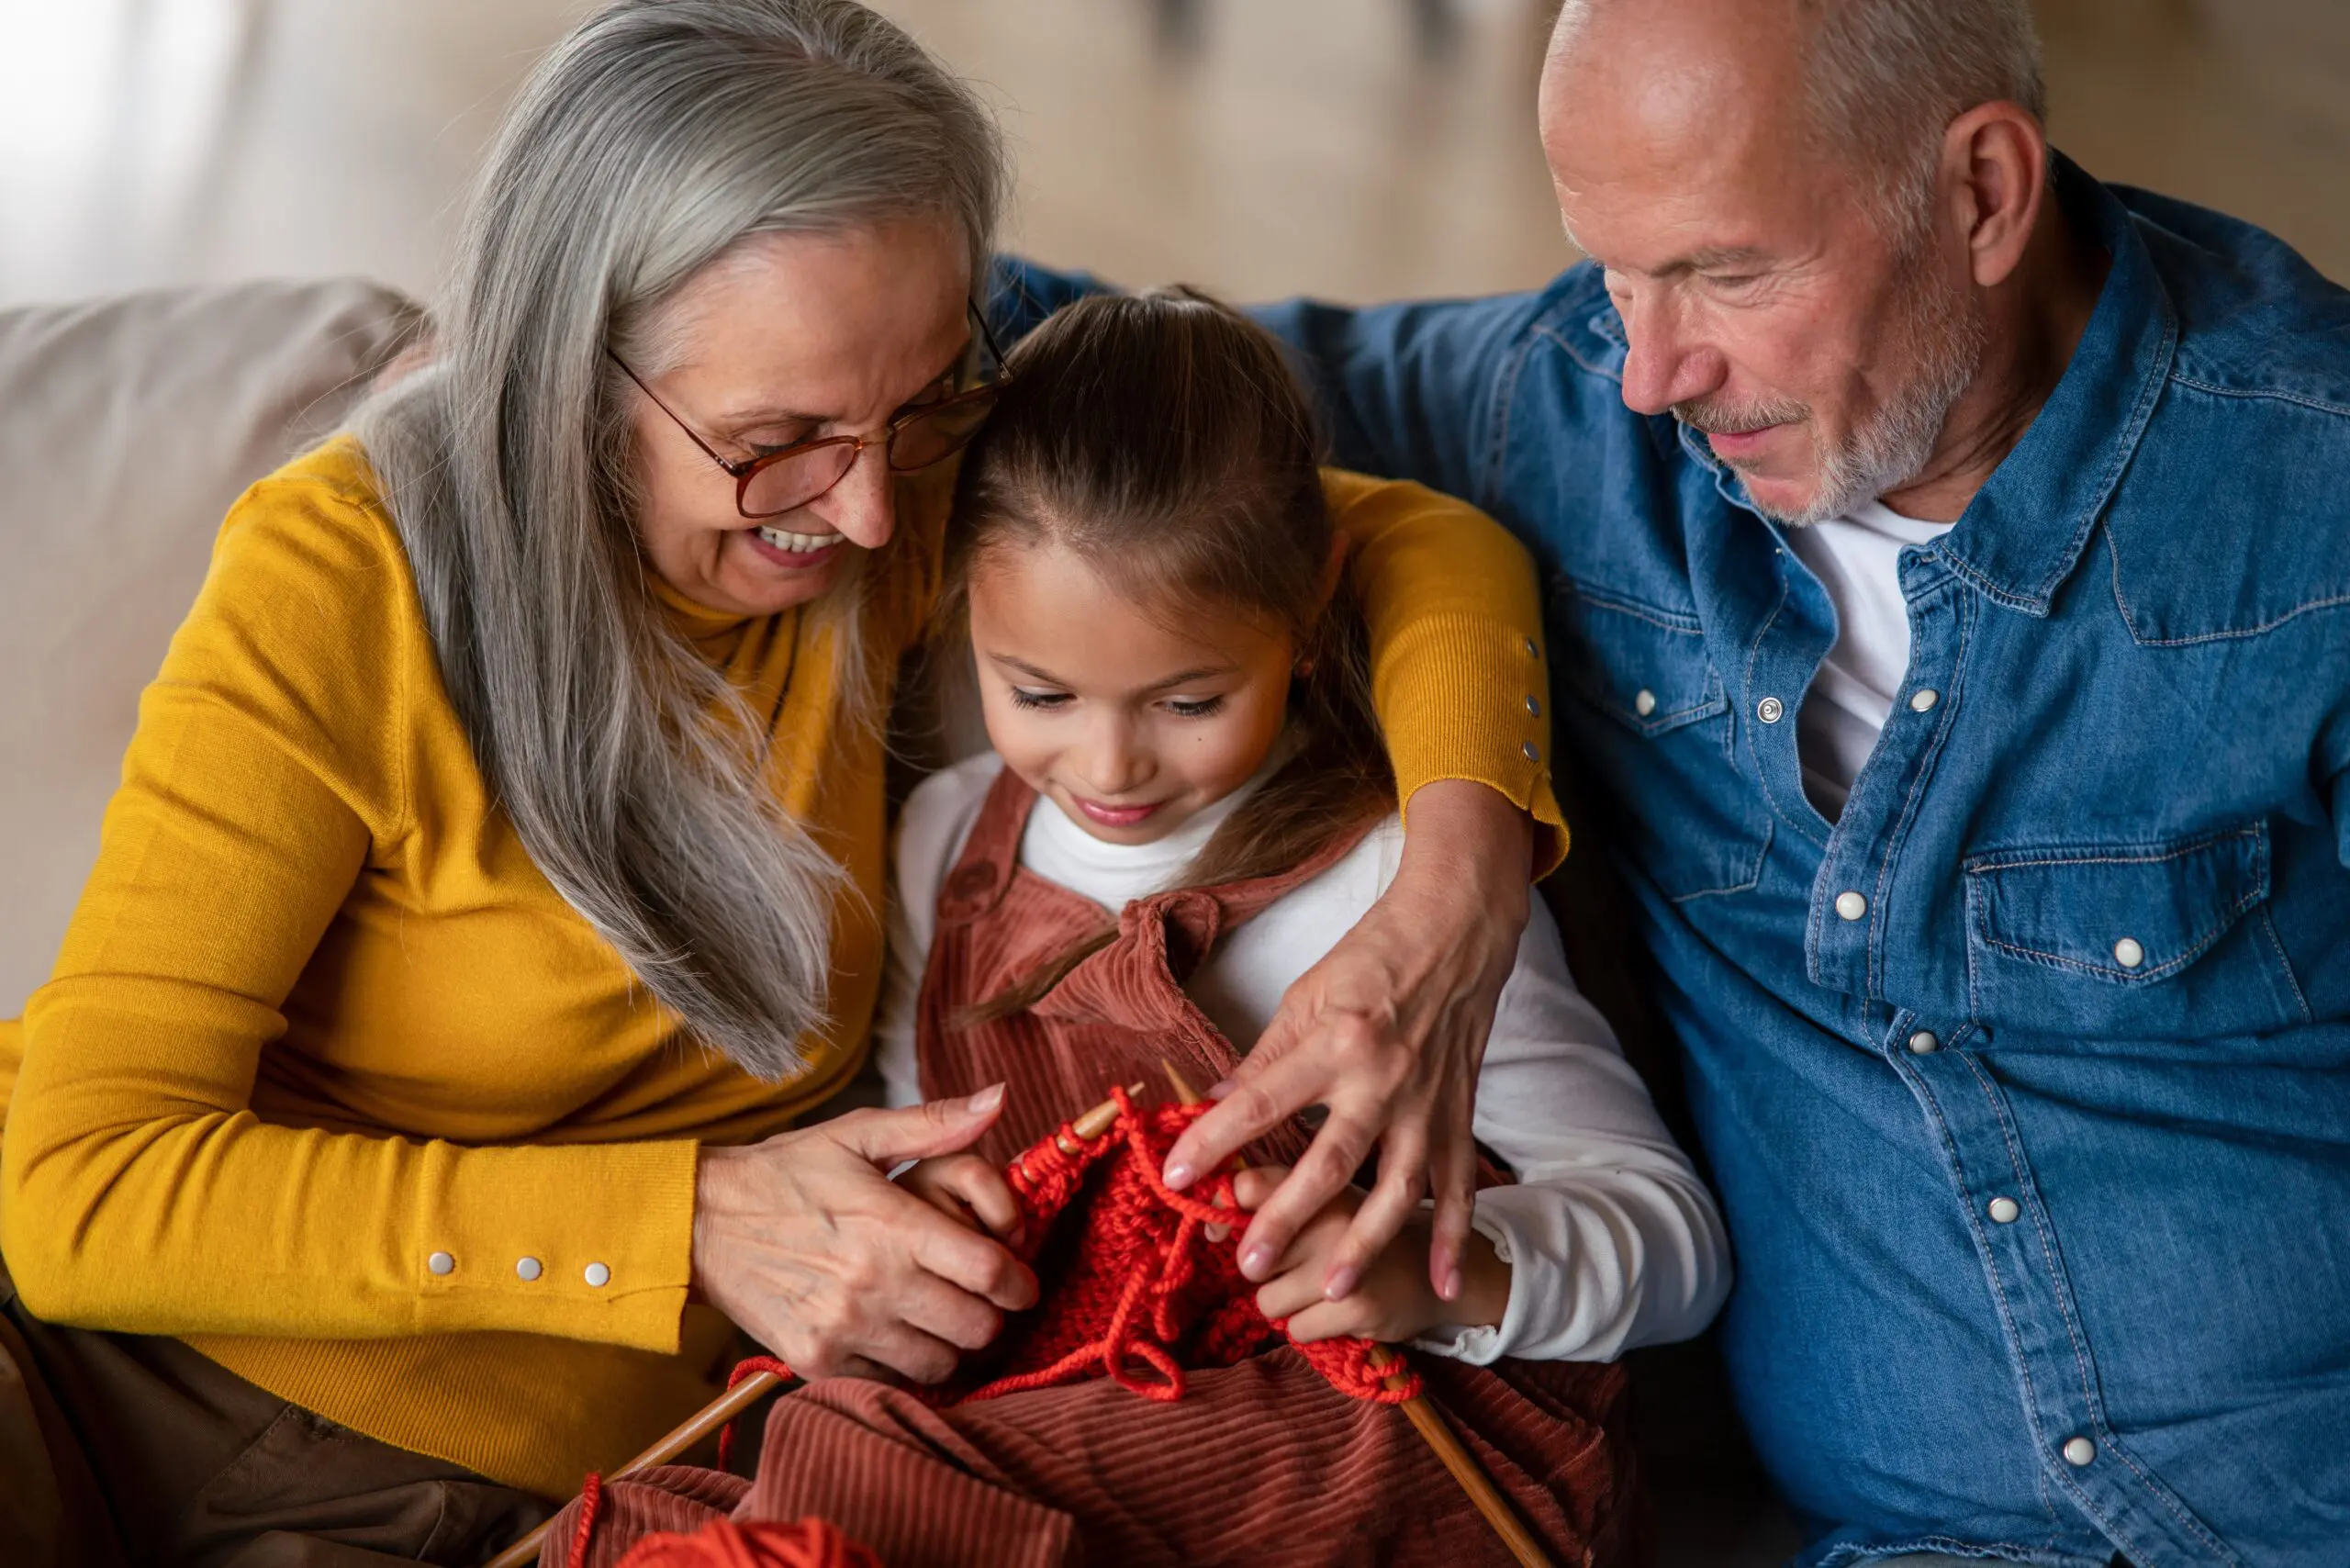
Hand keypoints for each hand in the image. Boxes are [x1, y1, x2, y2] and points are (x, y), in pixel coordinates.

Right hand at [690, 1086, 1036, 1384]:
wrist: (702, 1221)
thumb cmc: (788, 1172)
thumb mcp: (858, 1134)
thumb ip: (934, 1124)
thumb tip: (998, 1097)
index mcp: (893, 1223)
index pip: (989, 1271)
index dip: (1020, 1282)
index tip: (1020, 1281)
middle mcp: (874, 1281)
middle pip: (976, 1327)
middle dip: (992, 1315)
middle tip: (981, 1300)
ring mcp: (844, 1326)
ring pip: (939, 1364)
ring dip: (950, 1346)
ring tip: (938, 1319)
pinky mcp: (816, 1359)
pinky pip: (888, 1381)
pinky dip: (901, 1365)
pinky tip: (892, 1334)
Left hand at [1162, 780, 1531, 1301]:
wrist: (1456, 931)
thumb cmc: (1374, 955)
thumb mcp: (1305, 996)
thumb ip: (1264, 1059)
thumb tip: (1215, 1102)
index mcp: (1334, 1040)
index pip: (1261, 1100)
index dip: (1215, 1139)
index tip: (1177, 1174)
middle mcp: (1382, 1077)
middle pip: (1329, 1159)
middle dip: (1287, 1215)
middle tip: (1249, 1263)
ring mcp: (1426, 1101)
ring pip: (1397, 1187)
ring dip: (1365, 1243)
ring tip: (1332, 1288)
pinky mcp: (1458, 1113)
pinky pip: (1459, 1185)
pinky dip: (1452, 1236)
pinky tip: (1440, 1285)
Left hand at [1236, 1165, 1509, 1343]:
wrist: (1437, 1265)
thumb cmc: (1360, 1225)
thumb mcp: (1324, 1193)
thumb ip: (1270, 1188)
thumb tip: (1201, 1199)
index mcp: (1321, 1172)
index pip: (1245, 1187)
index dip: (1222, 1213)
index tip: (1220, 1230)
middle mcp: (1333, 1209)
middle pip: (1250, 1256)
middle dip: (1258, 1269)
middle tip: (1287, 1265)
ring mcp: (1348, 1255)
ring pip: (1267, 1299)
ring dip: (1285, 1303)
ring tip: (1319, 1286)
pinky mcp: (1360, 1300)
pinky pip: (1297, 1328)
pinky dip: (1310, 1328)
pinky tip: (1337, 1309)